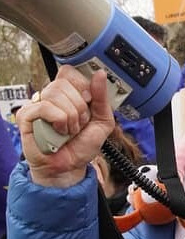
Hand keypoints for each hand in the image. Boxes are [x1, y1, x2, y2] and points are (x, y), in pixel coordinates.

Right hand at [16, 65, 114, 186]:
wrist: (71, 167)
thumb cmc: (83, 144)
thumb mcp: (103, 120)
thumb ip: (102, 97)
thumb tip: (100, 74)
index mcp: (69, 93)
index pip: (70, 72)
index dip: (82, 84)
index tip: (89, 101)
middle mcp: (52, 96)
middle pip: (64, 82)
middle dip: (80, 106)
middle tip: (80, 122)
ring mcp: (38, 105)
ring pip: (55, 93)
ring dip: (70, 116)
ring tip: (69, 130)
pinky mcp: (26, 116)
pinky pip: (44, 107)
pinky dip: (58, 120)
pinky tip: (59, 132)